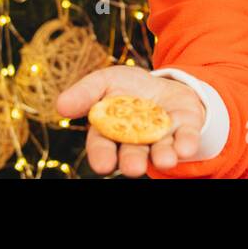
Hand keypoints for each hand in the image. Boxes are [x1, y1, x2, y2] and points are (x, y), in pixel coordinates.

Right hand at [55, 65, 207, 176]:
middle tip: (134, 168)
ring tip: (165, 160)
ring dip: (163, 156)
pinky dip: (186, 142)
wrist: (162, 83)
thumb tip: (61, 106)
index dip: (102, 155)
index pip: (102, 146)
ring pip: (161, 150)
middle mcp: (136, 141)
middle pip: (132, 153)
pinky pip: (186, 137)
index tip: (103, 165)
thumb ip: (85, 93)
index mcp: (111, 132)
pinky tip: (186, 148)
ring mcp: (162, 136)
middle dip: (133, 161)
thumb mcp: (105, 81)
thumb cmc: (126, 87)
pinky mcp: (185, 128)